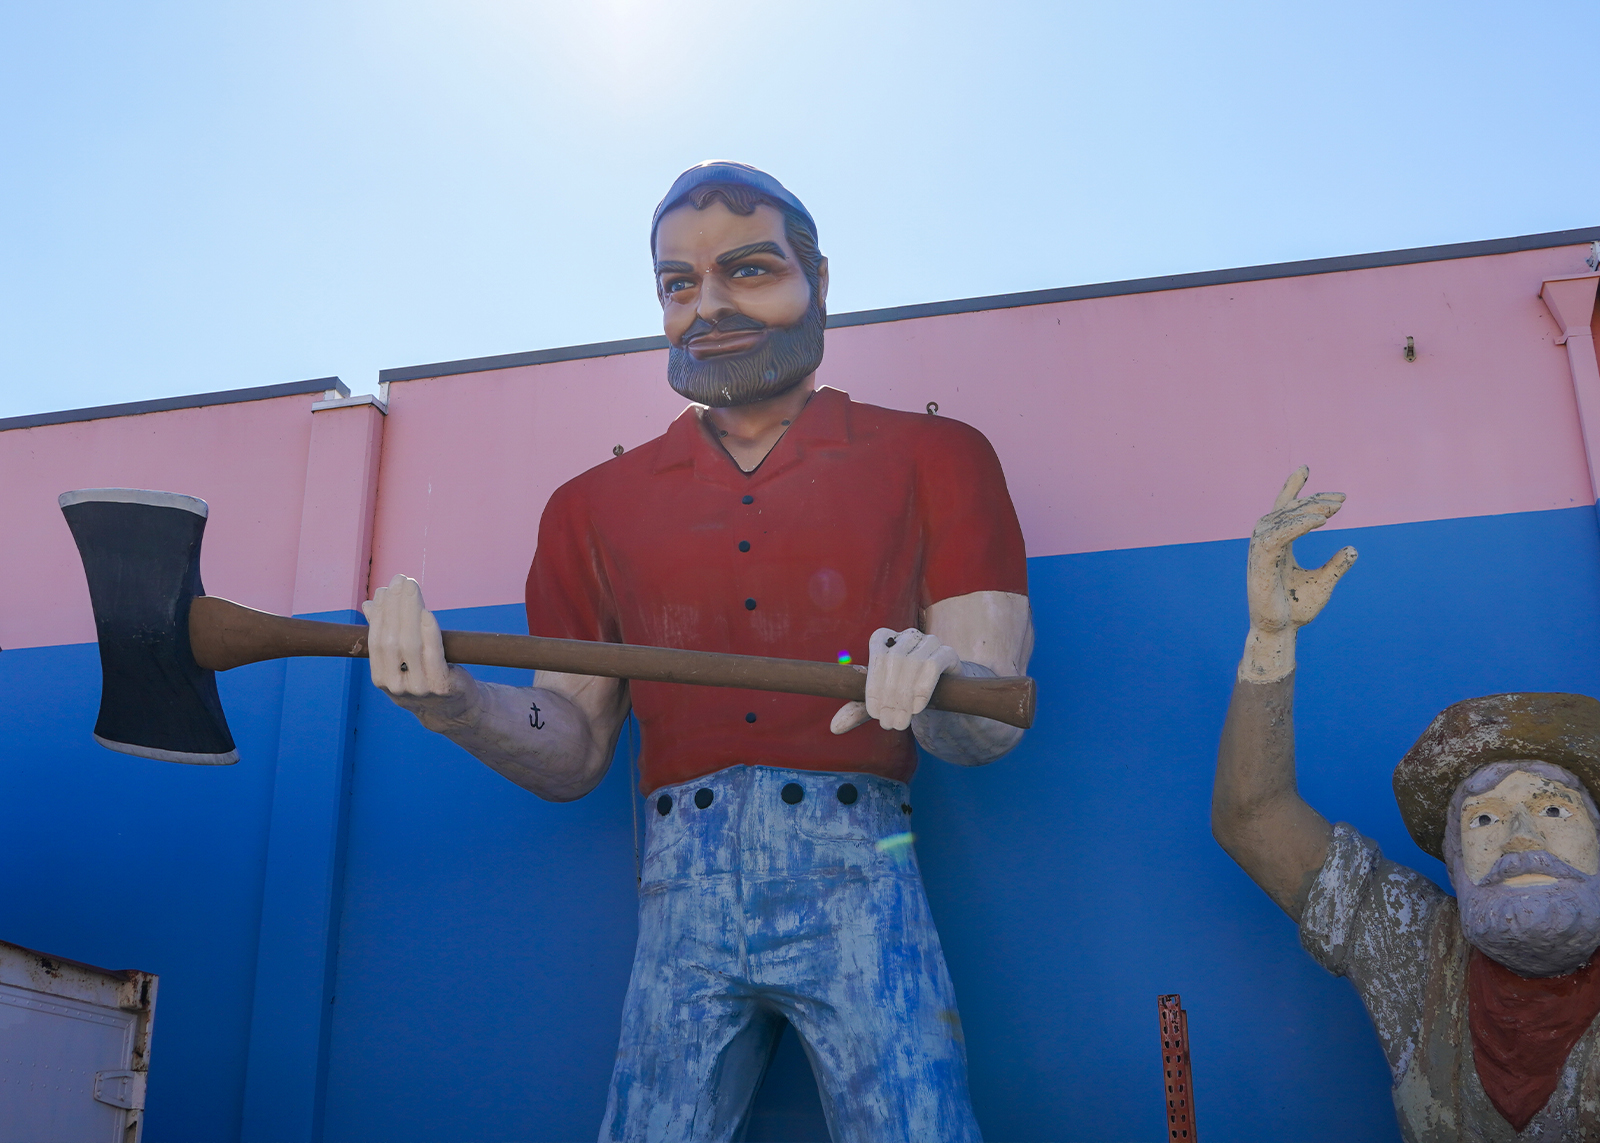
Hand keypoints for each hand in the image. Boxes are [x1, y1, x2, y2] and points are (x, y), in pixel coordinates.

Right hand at [361, 574, 451, 695]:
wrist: (454, 708)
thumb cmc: (426, 676)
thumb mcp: (404, 657)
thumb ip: (388, 633)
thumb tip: (370, 604)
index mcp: (380, 678)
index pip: (376, 640)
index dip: (381, 613)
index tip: (386, 588)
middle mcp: (395, 686)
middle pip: (392, 640)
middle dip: (395, 606)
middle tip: (400, 580)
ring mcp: (418, 689)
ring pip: (411, 645)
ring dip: (410, 612)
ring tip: (412, 588)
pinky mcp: (441, 686)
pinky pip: (433, 656)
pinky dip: (429, 633)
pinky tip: (428, 613)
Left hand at [830, 627, 961, 733]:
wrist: (940, 693)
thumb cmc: (902, 693)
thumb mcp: (879, 701)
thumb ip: (858, 709)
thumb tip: (835, 727)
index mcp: (885, 639)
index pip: (876, 656)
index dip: (874, 685)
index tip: (874, 713)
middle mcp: (906, 636)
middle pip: (894, 660)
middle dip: (889, 695)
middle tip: (888, 722)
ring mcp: (929, 641)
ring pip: (913, 662)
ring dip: (904, 696)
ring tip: (901, 721)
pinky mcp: (947, 653)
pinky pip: (933, 665)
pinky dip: (923, 688)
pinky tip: (917, 708)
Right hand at [1241, 467, 1357, 680]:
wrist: (1279, 631)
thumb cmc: (1295, 609)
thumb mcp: (1323, 583)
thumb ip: (1336, 565)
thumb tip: (1353, 548)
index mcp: (1278, 545)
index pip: (1284, 509)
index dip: (1293, 487)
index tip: (1306, 467)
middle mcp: (1266, 543)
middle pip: (1287, 510)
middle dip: (1313, 501)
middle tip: (1342, 500)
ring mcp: (1260, 551)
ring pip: (1280, 519)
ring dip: (1306, 511)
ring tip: (1332, 511)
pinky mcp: (1259, 562)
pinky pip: (1276, 536)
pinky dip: (1297, 526)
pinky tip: (1319, 522)